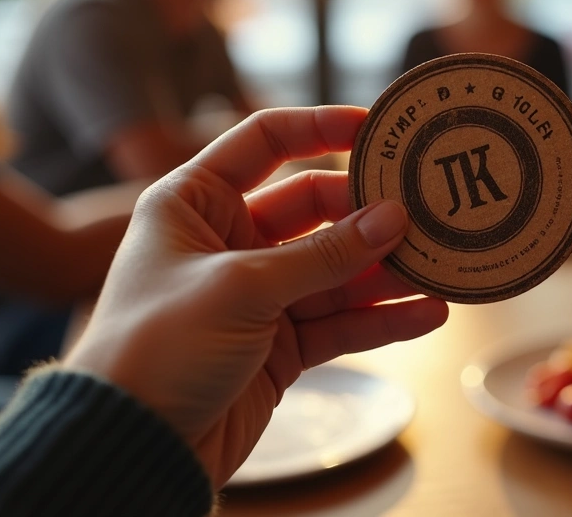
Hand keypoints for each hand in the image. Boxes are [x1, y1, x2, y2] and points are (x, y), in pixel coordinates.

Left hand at [63, 107, 449, 487]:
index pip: (264, 142)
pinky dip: (382, 319)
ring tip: (438, 266)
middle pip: (316, 209)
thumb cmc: (155, 348)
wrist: (133, 444)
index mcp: (195, 203)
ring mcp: (258, 295)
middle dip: (369, 215)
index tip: (377, 128)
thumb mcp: (240, 288)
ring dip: (386, 271)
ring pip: (336, 271)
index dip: (320, 128)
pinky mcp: (281, 346)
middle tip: (424, 214)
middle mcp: (228, 241)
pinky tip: (427, 313)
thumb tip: (392, 218)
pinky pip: (341, 322)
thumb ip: (322, 256)